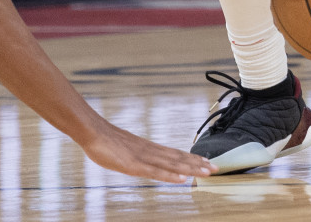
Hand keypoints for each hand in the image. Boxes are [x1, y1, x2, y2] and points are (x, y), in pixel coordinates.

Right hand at [81, 122, 216, 181]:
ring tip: (207, 172)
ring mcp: (144, 157)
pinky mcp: (134, 165)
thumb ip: (138, 156)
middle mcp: (151, 151)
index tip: (207, 162)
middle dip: (198, 164)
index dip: (193, 159)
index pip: (176, 154)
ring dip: (191, 168)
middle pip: (179, 158)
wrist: (93, 131)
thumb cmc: (107, 141)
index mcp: (150, 148)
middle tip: (216, 168)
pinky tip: (182, 178)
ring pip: (172, 164)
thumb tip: (145, 161)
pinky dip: (170, 175)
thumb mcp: (126, 150)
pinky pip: (155, 171)